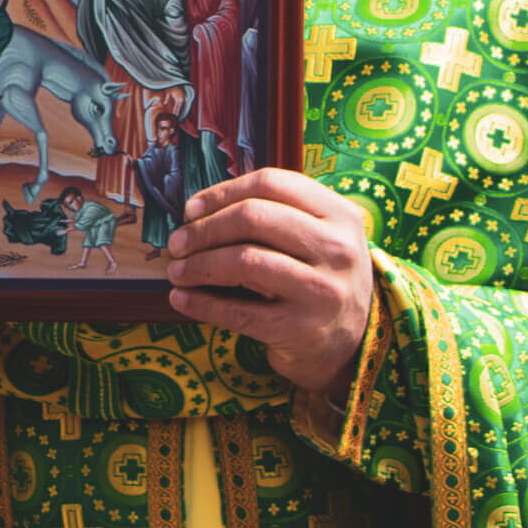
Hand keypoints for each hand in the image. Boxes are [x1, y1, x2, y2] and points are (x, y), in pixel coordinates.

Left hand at [164, 170, 373, 400]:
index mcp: (339, 214)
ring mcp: (322, 290)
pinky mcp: (302, 329)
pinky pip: (239, 312)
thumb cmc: (318, 280)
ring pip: (244, 261)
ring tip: (176, 272)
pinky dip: (201, 304)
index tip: (191, 210)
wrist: (350, 344)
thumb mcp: (317, 239)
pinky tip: (181, 299)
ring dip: (198, 265)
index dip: (222, 193)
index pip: (272, 183)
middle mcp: (337, 248)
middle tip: (177, 243)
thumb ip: (275, 216)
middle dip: (204, 229)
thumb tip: (197, 212)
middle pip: (254, 217)